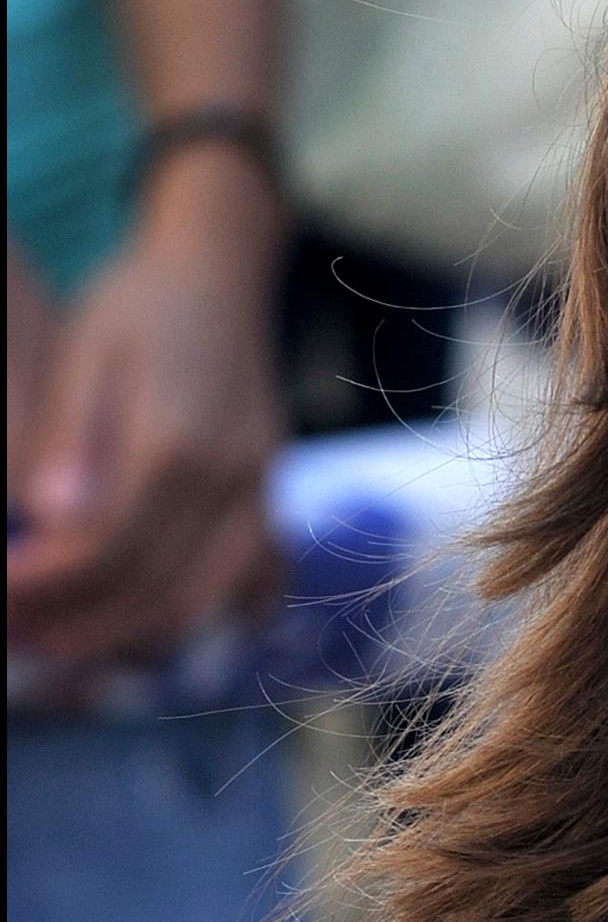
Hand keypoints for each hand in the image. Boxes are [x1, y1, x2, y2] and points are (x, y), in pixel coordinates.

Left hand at [6, 152, 284, 668]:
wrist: (221, 276)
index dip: (45, 586)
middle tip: (15, 641)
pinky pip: (247, 587)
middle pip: (155, 591)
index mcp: (179, 440)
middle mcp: (232, 479)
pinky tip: (144, 628)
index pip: (106, 546)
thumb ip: (67, 435)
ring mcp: (259, 495)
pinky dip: (198, 618)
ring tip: (61, 645)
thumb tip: (48, 516)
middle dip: (77, 628)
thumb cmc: (138, 305)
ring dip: (127, 640)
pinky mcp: (268, 502)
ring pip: (202, 603)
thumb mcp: (85, 350)